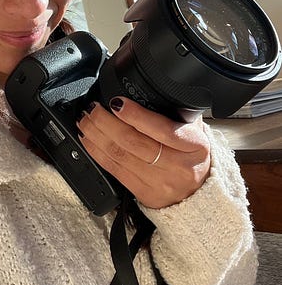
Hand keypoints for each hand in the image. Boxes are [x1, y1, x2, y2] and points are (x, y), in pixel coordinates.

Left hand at [76, 97, 210, 208]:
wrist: (199, 193)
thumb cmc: (192, 156)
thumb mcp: (194, 130)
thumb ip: (175, 112)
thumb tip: (144, 90)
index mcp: (194, 145)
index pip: (162, 129)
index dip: (135, 115)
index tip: (117, 102)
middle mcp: (178, 166)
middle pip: (133, 142)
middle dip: (106, 122)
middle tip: (93, 109)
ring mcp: (160, 182)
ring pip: (119, 155)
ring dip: (96, 135)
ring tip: (85, 121)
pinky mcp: (144, 194)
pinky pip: (114, 170)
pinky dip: (96, 152)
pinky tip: (88, 140)